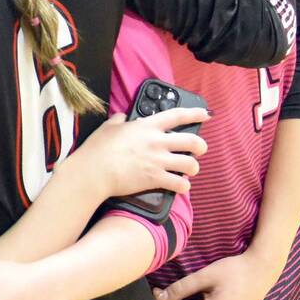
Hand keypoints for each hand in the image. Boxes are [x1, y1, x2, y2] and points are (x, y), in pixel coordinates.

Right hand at [63, 107, 205, 199]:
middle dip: (201, 146)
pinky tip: (180, 186)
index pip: (177, 116)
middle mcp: (157, 142)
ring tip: (189, 170)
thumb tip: (122, 117)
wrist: (94, 171)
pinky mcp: (156, 179)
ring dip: (193, 167)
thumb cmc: (98, 148)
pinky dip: (183, 186)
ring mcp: (159, 161)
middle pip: (192, 141)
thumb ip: (119, 120)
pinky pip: (180, 184)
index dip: (195, 113)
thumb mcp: (108, 127)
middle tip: (199, 149)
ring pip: (191, 164)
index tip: (205, 114)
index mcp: (147, 127)